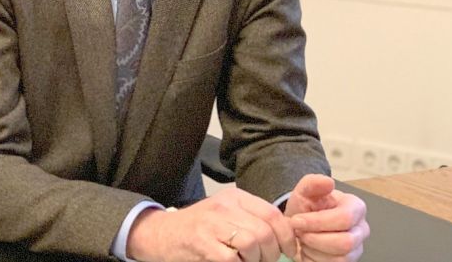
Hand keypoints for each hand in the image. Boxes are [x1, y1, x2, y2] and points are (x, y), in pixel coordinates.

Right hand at [128, 187, 295, 261]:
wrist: (162, 234)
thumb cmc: (199, 229)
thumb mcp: (225, 215)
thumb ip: (251, 221)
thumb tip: (285, 239)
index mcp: (235, 197)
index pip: (273, 214)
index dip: (287, 237)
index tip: (289, 252)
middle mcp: (225, 206)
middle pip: (265, 232)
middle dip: (270, 254)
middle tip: (262, 261)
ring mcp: (212, 223)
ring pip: (252, 244)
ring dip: (255, 261)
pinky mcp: (202, 242)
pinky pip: (233, 259)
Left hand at [285, 174, 368, 261]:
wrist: (300, 225)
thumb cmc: (306, 208)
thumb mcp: (304, 192)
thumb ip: (312, 183)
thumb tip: (328, 182)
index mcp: (356, 207)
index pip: (344, 218)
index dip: (317, 222)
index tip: (296, 221)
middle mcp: (361, 229)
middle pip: (345, 243)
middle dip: (315, 238)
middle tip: (299, 232)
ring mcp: (356, 249)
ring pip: (339, 258)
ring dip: (313, 250)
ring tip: (304, 238)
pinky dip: (314, 260)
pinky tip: (308, 249)